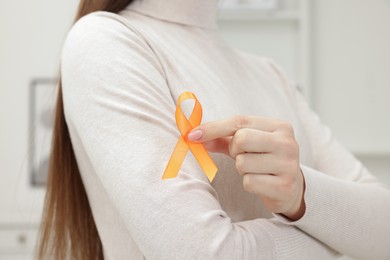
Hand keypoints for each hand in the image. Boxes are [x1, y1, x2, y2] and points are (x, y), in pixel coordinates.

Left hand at [188, 116, 305, 219]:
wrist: (291, 189)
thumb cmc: (264, 161)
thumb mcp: (248, 145)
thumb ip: (223, 138)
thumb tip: (195, 136)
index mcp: (279, 126)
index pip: (239, 121)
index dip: (213, 128)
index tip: (193, 135)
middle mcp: (287, 142)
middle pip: (241, 139)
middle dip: (234, 150)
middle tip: (243, 156)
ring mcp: (288, 165)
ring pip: (242, 163)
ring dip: (242, 169)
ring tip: (255, 170)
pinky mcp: (284, 186)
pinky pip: (249, 182)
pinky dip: (249, 184)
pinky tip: (261, 183)